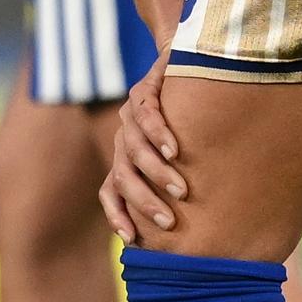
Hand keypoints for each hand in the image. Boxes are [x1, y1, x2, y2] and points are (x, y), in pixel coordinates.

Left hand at [100, 63, 184, 243]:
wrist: (188, 60)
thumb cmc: (191, 118)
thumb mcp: (179, 152)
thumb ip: (175, 178)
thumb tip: (191, 223)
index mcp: (125, 155)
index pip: (109, 191)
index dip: (117, 215)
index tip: (132, 240)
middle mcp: (122, 137)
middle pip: (121, 176)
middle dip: (144, 202)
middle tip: (168, 222)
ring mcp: (130, 113)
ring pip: (133, 149)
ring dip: (157, 173)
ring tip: (181, 191)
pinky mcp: (144, 87)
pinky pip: (146, 114)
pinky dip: (159, 134)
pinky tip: (175, 150)